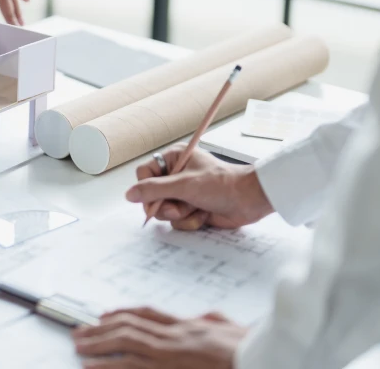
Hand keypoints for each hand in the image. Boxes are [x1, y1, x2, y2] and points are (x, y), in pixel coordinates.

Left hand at [73, 308, 245, 368]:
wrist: (259, 358)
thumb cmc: (249, 350)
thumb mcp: (231, 331)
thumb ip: (214, 323)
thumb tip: (208, 318)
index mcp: (189, 327)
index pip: (149, 315)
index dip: (124, 313)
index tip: (105, 315)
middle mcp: (176, 335)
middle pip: (130, 325)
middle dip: (102, 328)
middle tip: (80, 331)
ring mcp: (170, 351)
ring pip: (125, 341)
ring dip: (98, 342)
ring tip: (78, 344)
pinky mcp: (167, 366)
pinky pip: (131, 365)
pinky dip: (108, 364)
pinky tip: (90, 365)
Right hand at [128, 144, 272, 230]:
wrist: (249, 200)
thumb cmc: (222, 185)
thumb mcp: (184, 185)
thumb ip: (154, 189)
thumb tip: (130, 194)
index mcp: (174, 158)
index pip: (144, 174)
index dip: (147, 188)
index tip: (156, 198)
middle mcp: (177, 175)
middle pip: (152, 196)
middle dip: (167, 205)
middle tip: (181, 205)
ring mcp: (184, 193)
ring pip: (164, 211)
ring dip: (180, 214)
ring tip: (196, 208)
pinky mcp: (192, 208)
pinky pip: (177, 221)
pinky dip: (190, 221)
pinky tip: (204, 215)